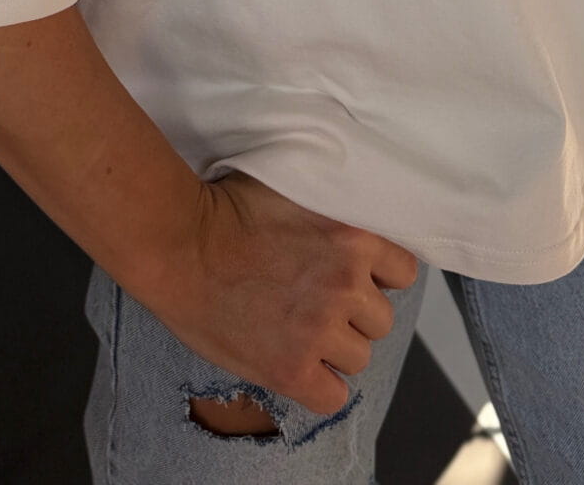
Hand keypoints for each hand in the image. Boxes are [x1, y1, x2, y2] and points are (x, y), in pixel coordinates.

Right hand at [144, 167, 420, 416]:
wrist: (180, 245)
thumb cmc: (227, 208)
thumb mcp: (297, 186)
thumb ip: (335, 208)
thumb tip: (354, 215)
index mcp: (353, 237)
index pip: (403, 272)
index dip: (379, 277)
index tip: (355, 277)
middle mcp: (345, 285)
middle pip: (381, 320)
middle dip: (354, 314)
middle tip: (317, 303)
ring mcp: (319, 330)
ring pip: (359, 357)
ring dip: (335, 349)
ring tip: (300, 331)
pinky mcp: (291, 369)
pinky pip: (333, 397)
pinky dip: (319, 386)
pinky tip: (298, 365)